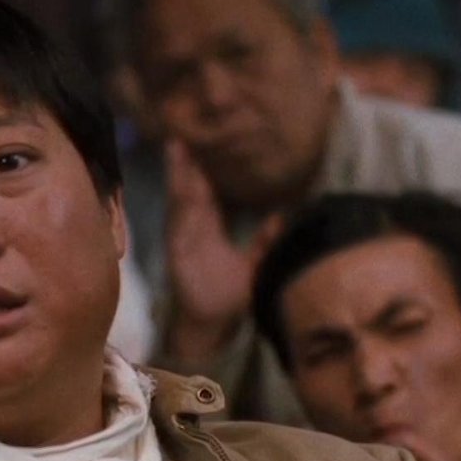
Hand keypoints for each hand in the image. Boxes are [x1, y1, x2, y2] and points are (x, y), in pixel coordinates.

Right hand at [163, 139, 284, 361]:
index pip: (204, 194)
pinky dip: (178, 205)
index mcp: (207, 230)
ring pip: (181, 201)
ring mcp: (183, 240)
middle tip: (182, 135)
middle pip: (189, 190)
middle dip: (184, 164)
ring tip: (177, 150)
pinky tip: (181, 187)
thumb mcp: (252, 265)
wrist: (210, 326)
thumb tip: (283, 216)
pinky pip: (178, 224)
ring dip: (178, 176)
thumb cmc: (227, 298)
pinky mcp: (178, 253)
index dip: (201, 171)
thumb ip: (263, 242)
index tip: (200, 145)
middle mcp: (192, 231)